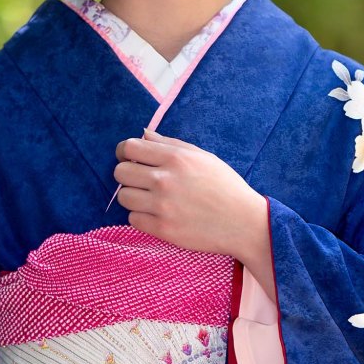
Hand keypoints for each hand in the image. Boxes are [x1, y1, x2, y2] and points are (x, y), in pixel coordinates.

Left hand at [114, 128, 271, 282]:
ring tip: (149, 199)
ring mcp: (162, 206)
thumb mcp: (202, 156)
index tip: (130, 158)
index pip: (129, 147)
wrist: (243, 222)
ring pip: (123, 196)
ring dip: (133, 196)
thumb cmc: (225, 186)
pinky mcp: (163, 229)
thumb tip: (143, 134)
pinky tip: (156, 214)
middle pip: (120, 172)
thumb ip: (170, 144)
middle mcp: (165, 180)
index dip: (124, 152)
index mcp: (175, 158)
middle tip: (140, 180)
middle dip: (127, 174)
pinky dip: (141, 216)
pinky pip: (132, 219)